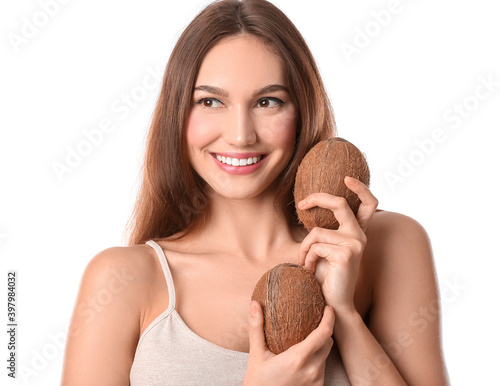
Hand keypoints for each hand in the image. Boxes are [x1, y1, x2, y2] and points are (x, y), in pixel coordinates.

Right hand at [243, 301, 334, 385]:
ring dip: (319, 346)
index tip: (328, 308)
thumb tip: (254, 303)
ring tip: (307, 339)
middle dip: (324, 330)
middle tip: (316, 320)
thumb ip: (256, 327)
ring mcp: (316, 381)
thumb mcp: (256, 354)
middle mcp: (311, 371)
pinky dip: (316, 360)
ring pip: (325, 356)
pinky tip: (304, 358)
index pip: (323, 333)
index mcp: (298, 359)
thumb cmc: (257, 382)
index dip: (329, 318)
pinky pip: (322, 369)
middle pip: (327, 343)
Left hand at [297, 177, 377, 313]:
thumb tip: (309, 207)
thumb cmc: (325, 277)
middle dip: (319, 198)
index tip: (346, 178)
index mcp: (357, 233)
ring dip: (303, 248)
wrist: (332, 304)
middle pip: (340, 204)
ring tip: (304, 263)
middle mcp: (360, 236)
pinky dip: (305, 257)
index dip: (360, 188)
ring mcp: (355, 245)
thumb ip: (325, 232)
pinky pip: (315, 246)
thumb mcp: (325, 249)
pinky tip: (309, 270)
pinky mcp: (345, 254)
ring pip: (317, 232)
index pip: (369, 204)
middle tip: (302, 203)